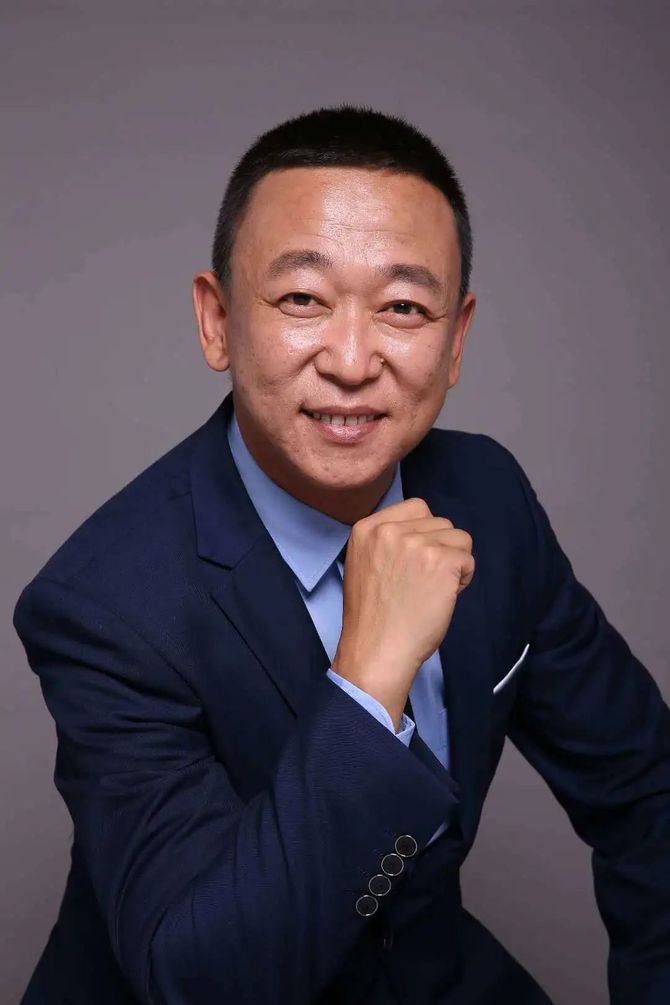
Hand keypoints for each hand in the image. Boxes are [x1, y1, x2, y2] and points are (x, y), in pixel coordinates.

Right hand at [332, 497, 474, 729]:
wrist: (377, 650)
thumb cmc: (373, 617)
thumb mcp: (365, 564)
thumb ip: (388, 542)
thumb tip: (426, 531)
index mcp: (367, 528)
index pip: (417, 508)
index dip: (425, 535)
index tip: (416, 562)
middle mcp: (390, 530)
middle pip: (440, 522)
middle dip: (441, 549)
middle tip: (424, 581)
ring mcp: (417, 544)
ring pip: (459, 538)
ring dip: (455, 563)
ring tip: (435, 589)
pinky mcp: (441, 562)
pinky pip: (469, 559)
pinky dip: (464, 579)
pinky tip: (444, 597)